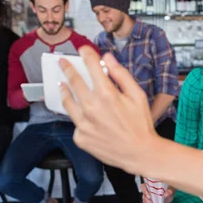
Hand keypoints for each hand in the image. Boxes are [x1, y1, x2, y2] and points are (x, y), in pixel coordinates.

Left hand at [59, 47, 156, 172]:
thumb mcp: (137, 95)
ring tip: (62, 85)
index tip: (83, 50)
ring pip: (67, 102)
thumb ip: (121, 75)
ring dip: (64, 91)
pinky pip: (75, 123)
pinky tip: (83, 115)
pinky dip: (78, 116)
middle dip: (68, 69)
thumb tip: (107, 58)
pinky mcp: (80, 137)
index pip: (91, 66)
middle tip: (63, 62)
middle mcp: (91, 107)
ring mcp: (83, 123)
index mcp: (106, 94)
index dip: (86, 54)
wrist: (140, 153)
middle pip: (74, 81)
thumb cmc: (140, 124)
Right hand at [142, 184, 173, 202]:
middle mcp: (147, 191)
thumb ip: (169, 191)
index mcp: (151, 185)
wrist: (169, 195)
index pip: (143, 187)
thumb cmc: (169, 190)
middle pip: (144, 197)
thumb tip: (166, 194)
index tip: (149, 197)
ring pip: (145, 202)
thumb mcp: (170, 190)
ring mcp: (147, 197)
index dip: (145, 192)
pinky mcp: (148, 202)